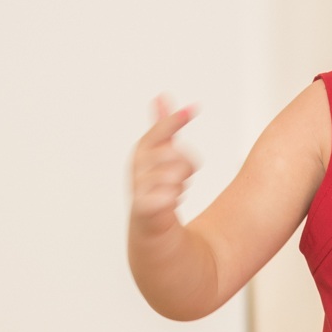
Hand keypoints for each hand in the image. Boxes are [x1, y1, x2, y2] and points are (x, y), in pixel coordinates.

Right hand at [130, 95, 198, 230]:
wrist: (152, 235)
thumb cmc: (157, 192)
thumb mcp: (162, 156)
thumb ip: (163, 128)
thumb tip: (162, 96)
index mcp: (142, 154)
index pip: (157, 132)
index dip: (173, 121)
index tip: (194, 108)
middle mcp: (137, 170)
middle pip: (172, 153)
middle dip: (187, 164)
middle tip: (184, 176)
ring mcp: (139, 190)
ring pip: (173, 174)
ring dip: (181, 185)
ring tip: (175, 192)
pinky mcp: (143, 210)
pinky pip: (165, 196)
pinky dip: (172, 197)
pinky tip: (171, 202)